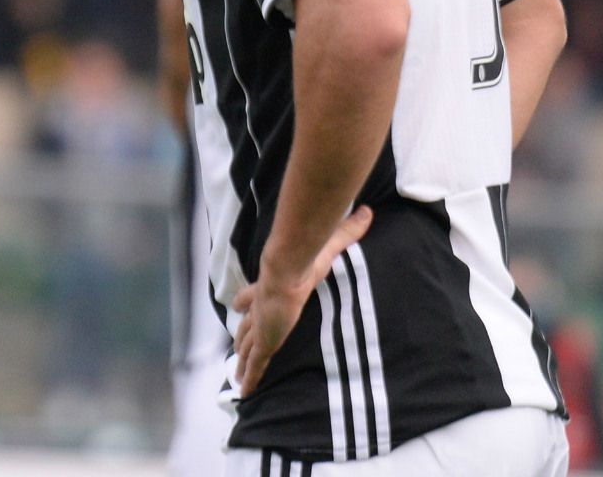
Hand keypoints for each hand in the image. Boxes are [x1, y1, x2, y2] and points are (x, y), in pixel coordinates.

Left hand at [233, 205, 373, 397]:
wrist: (288, 266)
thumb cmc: (305, 255)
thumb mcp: (330, 244)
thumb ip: (347, 230)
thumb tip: (366, 211)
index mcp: (270, 287)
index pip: (253, 295)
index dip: (246, 299)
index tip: (237, 303)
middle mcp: (262, 308)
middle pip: (246, 326)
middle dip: (241, 335)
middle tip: (236, 345)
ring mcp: (262, 325)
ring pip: (247, 347)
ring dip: (242, 360)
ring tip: (238, 373)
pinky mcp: (265, 341)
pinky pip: (256, 365)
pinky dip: (249, 378)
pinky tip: (244, 391)